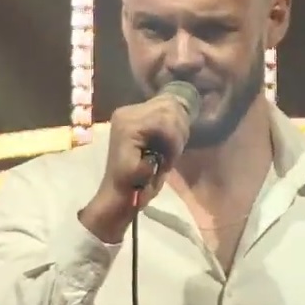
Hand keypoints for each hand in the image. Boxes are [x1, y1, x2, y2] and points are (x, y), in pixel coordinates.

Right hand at [79, 95, 190, 241]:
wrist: (120, 201)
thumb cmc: (140, 181)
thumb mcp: (159, 150)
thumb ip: (168, 130)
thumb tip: (183, 112)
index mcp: (131, 115)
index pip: (168, 103)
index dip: (180, 125)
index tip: (174, 150)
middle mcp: (125, 112)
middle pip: (170, 105)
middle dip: (180, 131)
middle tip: (171, 157)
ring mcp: (124, 117)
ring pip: (168, 114)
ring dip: (175, 140)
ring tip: (166, 160)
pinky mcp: (127, 127)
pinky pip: (164, 125)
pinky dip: (171, 144)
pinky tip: (163, 161)